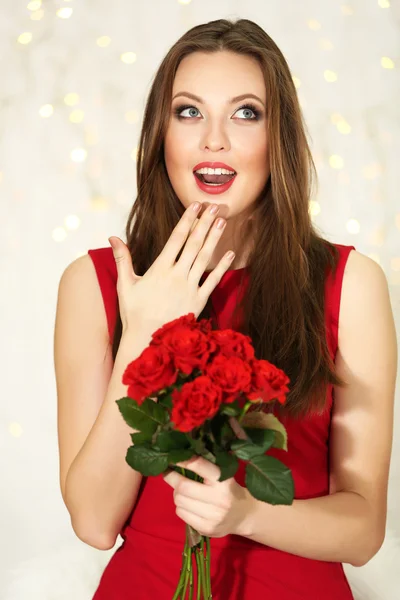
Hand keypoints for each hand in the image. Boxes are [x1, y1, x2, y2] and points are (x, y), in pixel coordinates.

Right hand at [108, 202, 233, 333]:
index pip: (176, 238)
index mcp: (159, 269)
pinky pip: (213, 281)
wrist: (148, 341)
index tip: (195, 205)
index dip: (187, 220)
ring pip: (204, 258)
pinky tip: (231, 253)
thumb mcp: (125, 285)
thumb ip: (122, 259)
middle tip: (216, 206)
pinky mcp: (198, 301)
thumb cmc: (134, 313)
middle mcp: (177, 275)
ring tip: (223, 221)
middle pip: (194, 244)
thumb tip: (112, 237)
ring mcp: (189, 288)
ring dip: (214, 238)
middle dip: (205, 223)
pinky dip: (222, 266)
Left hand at [163, 455, 254, 538]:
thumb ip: (205, 468)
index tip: (172, 457)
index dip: (182, 460)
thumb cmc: (229, 489)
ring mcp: (213, 516)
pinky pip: (181, 514)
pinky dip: (181, 507)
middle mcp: (219, 498)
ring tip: (183, 491)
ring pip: (179, 501)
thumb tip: (179, 457)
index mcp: (224, 480)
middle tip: (168, 473)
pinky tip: (189, 505)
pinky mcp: (206, 528)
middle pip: (183, 486)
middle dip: (172, 478)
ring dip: (177, 494)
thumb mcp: (224, 474)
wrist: (244, 515)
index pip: (198, 466)